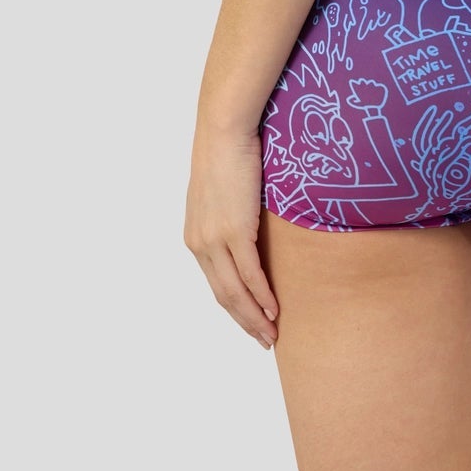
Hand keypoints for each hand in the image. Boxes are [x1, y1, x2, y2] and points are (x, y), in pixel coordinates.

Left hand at [184, 126, 278, 350]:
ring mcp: (216, 240)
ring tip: (272, 334)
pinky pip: (250, 273)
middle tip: (264, 341)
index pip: (216, 284)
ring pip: (235, 292)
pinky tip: (274, 309)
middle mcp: (200, 244)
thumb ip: (230, 214)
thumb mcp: (223, 192)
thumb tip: (249, 222)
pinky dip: (262, 296)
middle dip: (244, 322)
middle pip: (223, 296)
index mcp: (195, 237)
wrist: (224, 130)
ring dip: (254, 317)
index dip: (235, 308)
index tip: (252, 323)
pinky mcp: (234, 231)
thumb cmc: (228, 151)